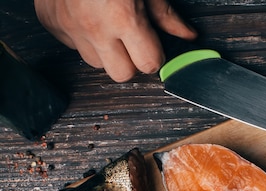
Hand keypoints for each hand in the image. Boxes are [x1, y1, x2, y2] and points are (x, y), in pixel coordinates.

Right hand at [34, 0, 196, 81]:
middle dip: (130, 61)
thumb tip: (187, 34)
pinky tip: (86, 14)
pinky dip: (81, 35)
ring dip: (105, 50)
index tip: (152, 45)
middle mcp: (94, 27)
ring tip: (106, 23)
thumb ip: (164, 13)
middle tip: (131, 38)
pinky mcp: (50, 22)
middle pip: (121, 74)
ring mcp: (69, 26)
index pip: (148, 64)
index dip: (153, 55)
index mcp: (122, 17)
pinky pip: (72, 45)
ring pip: (95, 63)